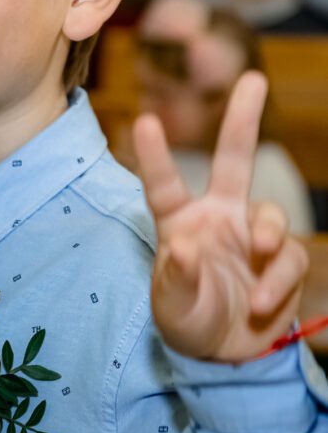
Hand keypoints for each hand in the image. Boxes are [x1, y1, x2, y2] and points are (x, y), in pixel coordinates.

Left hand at [133, 71, 308, 361]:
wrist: (224, 354)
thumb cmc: (186, 317)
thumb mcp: (171, 308)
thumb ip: (175, 281)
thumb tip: (182, 248)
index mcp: (178, 220)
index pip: (163, 184)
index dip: (155, 155)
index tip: (144, 118)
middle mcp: (216, 215)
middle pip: (233, 159)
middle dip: (243, 119)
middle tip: (253, 78)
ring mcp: (251, 235)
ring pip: (270, 212)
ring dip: (268, 235)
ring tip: (258, 259)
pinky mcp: (281, 260)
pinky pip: (288, 258)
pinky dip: (277, 280)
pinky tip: (258, 303)